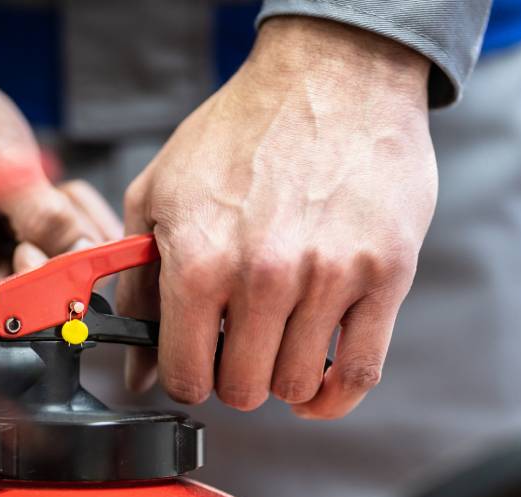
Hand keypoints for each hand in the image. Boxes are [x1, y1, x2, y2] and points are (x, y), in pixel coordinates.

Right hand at [0, 45, 120, 334]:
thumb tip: (80, 250)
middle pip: (42, 308)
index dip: (42, 307)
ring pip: (69, 277)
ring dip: (76, 231)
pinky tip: (53, 190)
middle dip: (68, 257)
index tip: (59, 258)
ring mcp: (3, 265)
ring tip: (48, 189)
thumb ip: (38, 210)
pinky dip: (78, 218)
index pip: (1, 329)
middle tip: (56, 204)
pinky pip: (74, 250)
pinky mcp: (26, 247)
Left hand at [117, 17, 435, 418]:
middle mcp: (263, 276)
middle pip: (242, 389)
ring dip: (281, 376)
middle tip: (235, 345)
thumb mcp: (156, 196)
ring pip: (297, 385)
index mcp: (200, 260)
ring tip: (276, 340)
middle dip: (231, 378)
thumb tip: (135, 369)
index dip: (183, 378)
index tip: (192, 365)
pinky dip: (336, 394)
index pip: (184, 374)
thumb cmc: (236, 134)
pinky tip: (319, 385)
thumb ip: (138, 286)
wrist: (329, 78)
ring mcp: (330, 277)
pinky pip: (360, 372)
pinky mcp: (385, 274)